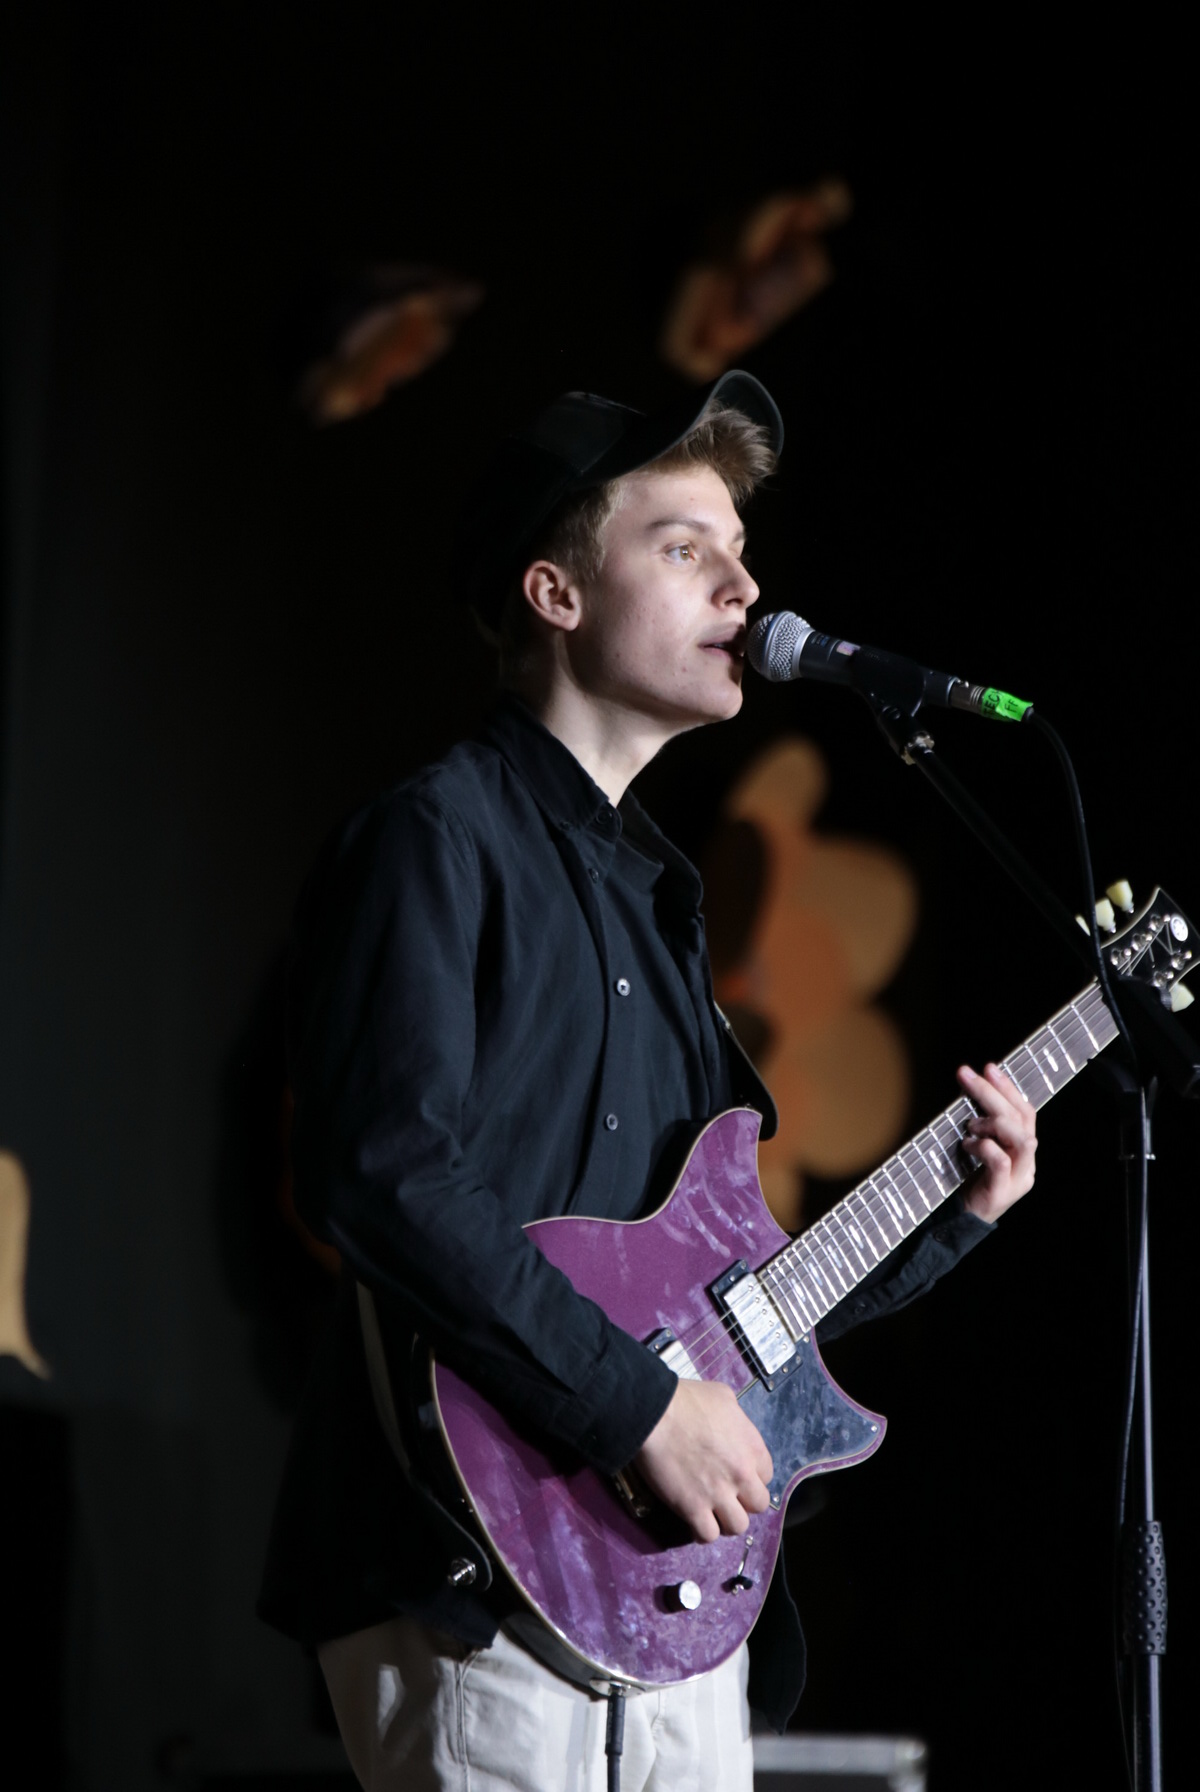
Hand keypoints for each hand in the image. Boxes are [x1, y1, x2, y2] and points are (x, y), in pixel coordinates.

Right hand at [633, 1378, 772, 1542]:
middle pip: (758, 1504)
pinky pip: (708, 1535)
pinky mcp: (693, 1509)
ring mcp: (718, 1495)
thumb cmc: (686, 1400)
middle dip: (744, 1501)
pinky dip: (703, 1531)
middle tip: (726, 1494)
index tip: (736, 1474)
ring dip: (726, 1520)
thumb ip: (736, 1418)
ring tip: (712, 1511)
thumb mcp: (723, 1396)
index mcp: (752, 1447)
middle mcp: (741, 1475)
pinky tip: (695, 1520)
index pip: (766, 1475)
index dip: (751, 1475)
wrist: (655, 1414)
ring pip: (738, 1526)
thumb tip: (732, 1426)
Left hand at [957, 1062, 1036, 1222]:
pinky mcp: (1003, 1191)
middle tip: (967, 1075)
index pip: (1026, 1112)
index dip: (1009, 1088)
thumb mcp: (977, 1147)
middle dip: (993, 1093)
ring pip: (1021, 1137)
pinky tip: (967, 1144)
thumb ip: (982, 1124)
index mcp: (1023, 1150)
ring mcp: (1018, 1178)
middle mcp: (1027, 1163)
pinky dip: (983, 1146)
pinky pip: (1000, 1160)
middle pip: (1021, 1119)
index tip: (989, 1067)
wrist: (962, 1222)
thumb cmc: (967, 1181)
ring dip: (992, 1122)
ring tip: (970, 1124)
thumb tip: (971, 1087)